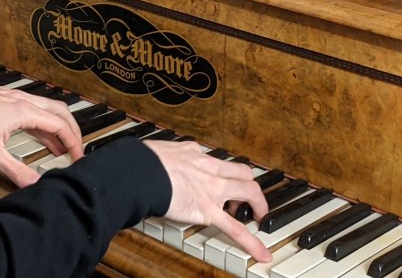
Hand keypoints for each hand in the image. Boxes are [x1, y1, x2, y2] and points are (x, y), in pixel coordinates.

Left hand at [0, 87, 83, 187]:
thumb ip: (16, 171)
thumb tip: (36, 184)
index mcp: (24, 110)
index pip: (60, 125)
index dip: (74, 143)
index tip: (79, 158)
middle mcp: (22, 99)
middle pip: (59, 111)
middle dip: (72, 131)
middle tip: (77, 150)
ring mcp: (12, 97)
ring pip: (46, 109)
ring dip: (56, 127)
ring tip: (60, 149)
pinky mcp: (3, 99)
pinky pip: (32, 109)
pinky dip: (41, 123)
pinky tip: (37, 136)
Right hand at [143, 140, 271, 262]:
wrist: (140, 172)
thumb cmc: (143, 161)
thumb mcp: (160, 150)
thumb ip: (167, 155)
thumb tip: (160, 157)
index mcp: (195, 154)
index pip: (218, 162)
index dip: (224, 172)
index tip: (223, 179)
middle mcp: (209, 169)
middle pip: (243, 173)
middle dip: (250, 185)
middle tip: (249, 199)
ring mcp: (212, 190)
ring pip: (249, 192)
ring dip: (259, 205)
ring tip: (259, 217)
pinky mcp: (207, 211)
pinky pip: (235, 228)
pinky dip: (251, 242)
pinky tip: (261, 253)